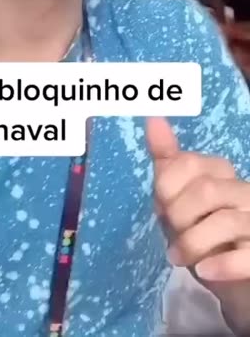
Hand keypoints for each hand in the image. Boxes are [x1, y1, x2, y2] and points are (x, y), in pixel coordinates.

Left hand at [146, 116, 249, 328]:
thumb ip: (166, 160)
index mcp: (221, 172)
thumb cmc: (201, 230)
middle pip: (206, 190)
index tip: (160, 206)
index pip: (190, 163)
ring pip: (225, 221)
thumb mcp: (178, 196)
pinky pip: (248, 256)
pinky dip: (222, 265)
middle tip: (170, 235)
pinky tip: (204, 272)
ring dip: (192, 243)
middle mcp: (243, 191)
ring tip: (176, 258)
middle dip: (179, 215)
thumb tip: (153, 119)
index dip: (167, 187)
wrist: (229, 275)